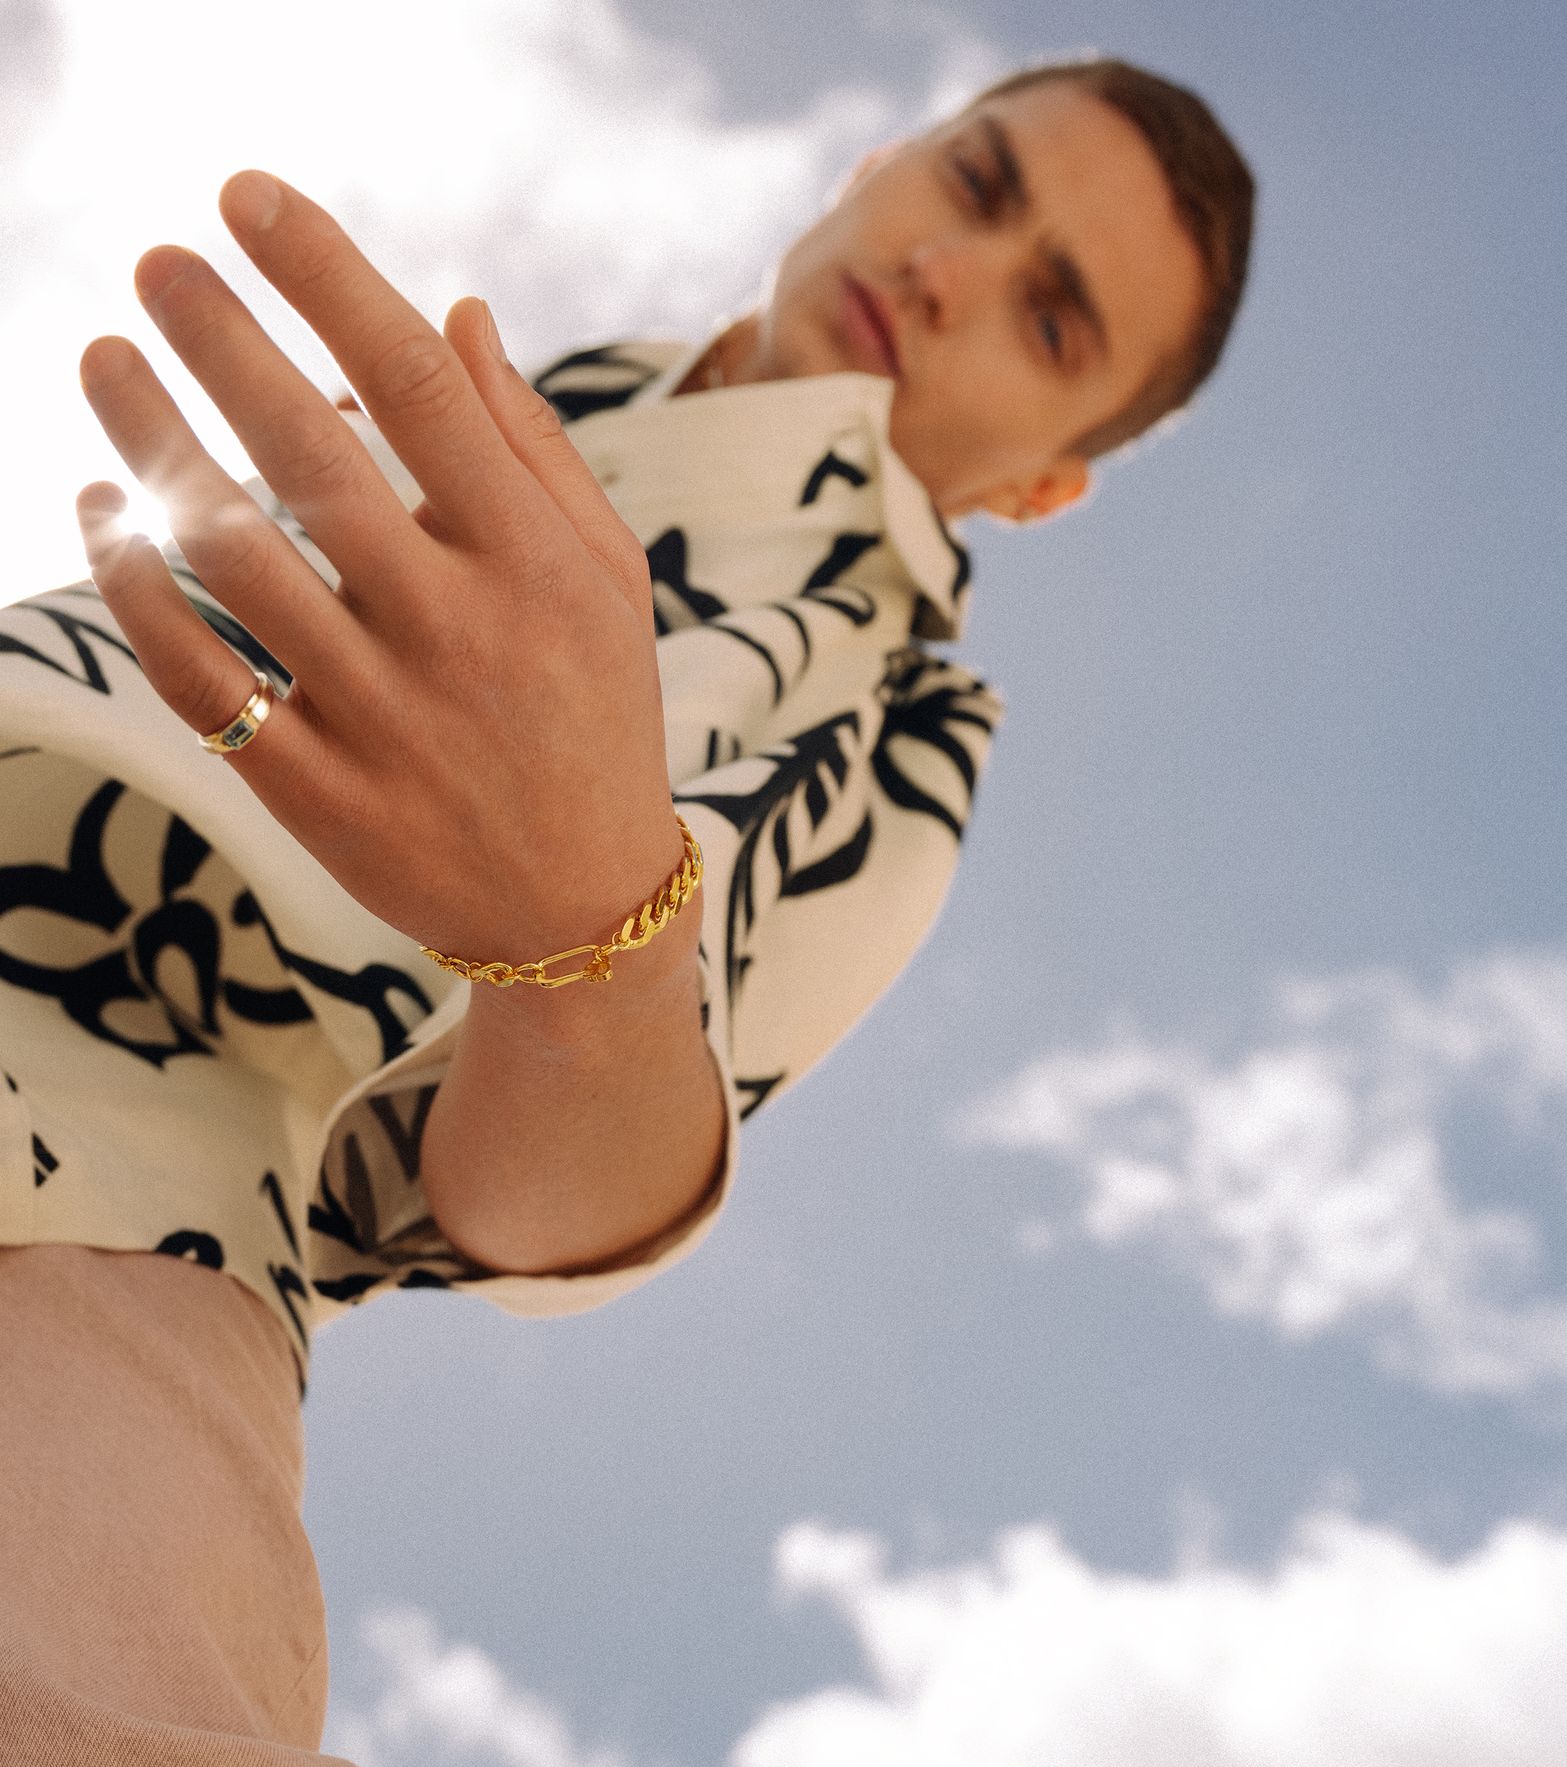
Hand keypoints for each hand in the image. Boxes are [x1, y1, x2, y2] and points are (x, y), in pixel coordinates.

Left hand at [75, 169, 680, 964]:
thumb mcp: (607, 580)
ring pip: (236, 561)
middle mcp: (457, 632)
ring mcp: (384, 718)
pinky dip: (137, 589)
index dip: (326, 279)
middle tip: (154, 263)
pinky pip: (201, 676)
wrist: (583, 912)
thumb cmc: (594, 717)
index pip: (419, 387)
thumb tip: (456, 310)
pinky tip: (105, 516)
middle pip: (313, 459)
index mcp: (534, 563)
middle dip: (221, 342)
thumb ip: (534, 448)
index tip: (248, 199)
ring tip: (104, 363)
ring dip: (154, 448)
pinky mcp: (320, 794)